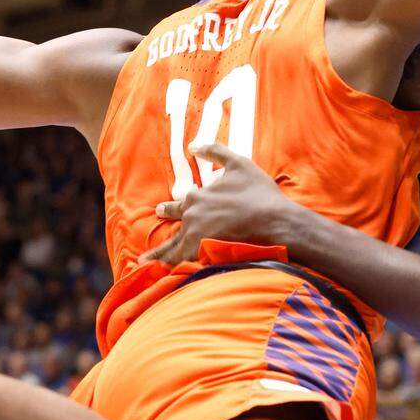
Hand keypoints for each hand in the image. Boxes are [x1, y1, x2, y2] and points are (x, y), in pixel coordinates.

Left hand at [142, 143, 294, 264]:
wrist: (273, 221)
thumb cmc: (258, 192)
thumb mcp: (239, 164)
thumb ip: (215, 152)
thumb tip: (193, 146)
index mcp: (197, 197)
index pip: (181, 202)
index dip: (171, 206)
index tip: (161, 209)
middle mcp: (192, 218)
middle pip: (174, 226)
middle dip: (162, 231)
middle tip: (152, 235)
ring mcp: (196, 238)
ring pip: (173, 247)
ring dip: (159, 254)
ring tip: (146, 260)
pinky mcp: (203, 255)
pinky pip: (182, 263)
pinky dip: (171, 267)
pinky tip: (164, 273)